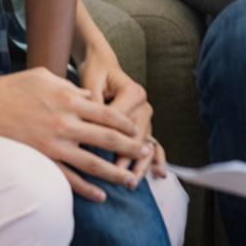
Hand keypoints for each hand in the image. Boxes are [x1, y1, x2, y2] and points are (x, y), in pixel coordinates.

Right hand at [0, 66, 153, 202]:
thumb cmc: (12, 88)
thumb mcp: (44, 76)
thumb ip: (70, 86)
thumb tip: (89, 97)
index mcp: (69, 99)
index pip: (107, 112)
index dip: (125, 123)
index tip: (137, 130)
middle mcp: (66, 123)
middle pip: (107, 138)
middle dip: (130, 147)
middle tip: (146, 154)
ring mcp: (55, 145)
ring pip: (94, 163)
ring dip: (116, 173)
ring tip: (132, 181)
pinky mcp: (42, 161)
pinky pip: (70, 179)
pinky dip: (88, 189)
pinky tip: (100, 195)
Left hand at [78, 39, 166, 185]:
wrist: (102, 64)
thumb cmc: (95, 72)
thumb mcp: (90, 82)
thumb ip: (91, 103)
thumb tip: (86, 126)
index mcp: (132, 92)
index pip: (120, 121)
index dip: (108, 140)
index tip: (97, 157)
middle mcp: (143, 104)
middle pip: (136, 136)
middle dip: (126, 157)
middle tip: (117, 176)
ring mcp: (146, 115)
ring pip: (145, 143)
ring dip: (140, 163)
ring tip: (133, 181)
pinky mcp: (144, 123)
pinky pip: (152, 143)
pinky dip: (155, 158)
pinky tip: (159, 173)